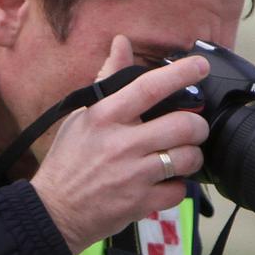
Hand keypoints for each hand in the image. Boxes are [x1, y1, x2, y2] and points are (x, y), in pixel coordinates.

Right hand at [31, 35, 209, 254]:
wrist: (54, 211)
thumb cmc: (68, 162)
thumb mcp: (82, 116)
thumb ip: (108, 81)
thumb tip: (121, 43)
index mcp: (105, 116)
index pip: (150, 87)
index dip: (181, 73)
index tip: (200, 66)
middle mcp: (121, 143)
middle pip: (183, 124)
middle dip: (198, 126)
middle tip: (193, 129)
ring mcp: (133, 174)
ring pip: (188, 158)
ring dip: (192, 157)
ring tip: (180, 157)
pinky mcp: (140, 202)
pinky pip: (179, 190)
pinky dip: (178, 187)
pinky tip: (165, 183)